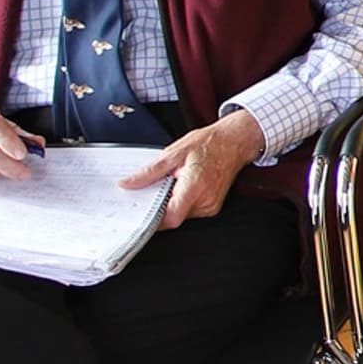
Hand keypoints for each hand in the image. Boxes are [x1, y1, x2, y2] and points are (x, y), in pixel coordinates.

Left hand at [121, 108, 265, 225]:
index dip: (153, 220)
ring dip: (170, 204)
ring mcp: (211, 206)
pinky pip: (189, 211)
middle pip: (173, 217)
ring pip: (180, 215)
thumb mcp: (173, 153)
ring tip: (172, 184)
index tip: (139, 214)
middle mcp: (206, 200)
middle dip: (159, 207)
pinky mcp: (212, 207)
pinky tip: (181, 187)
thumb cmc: (209, 144)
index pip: (171, 217)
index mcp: (195, 185)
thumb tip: (128, 183)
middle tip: (152, 191)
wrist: (234, 142)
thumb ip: (149, 172)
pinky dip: (180, 202)